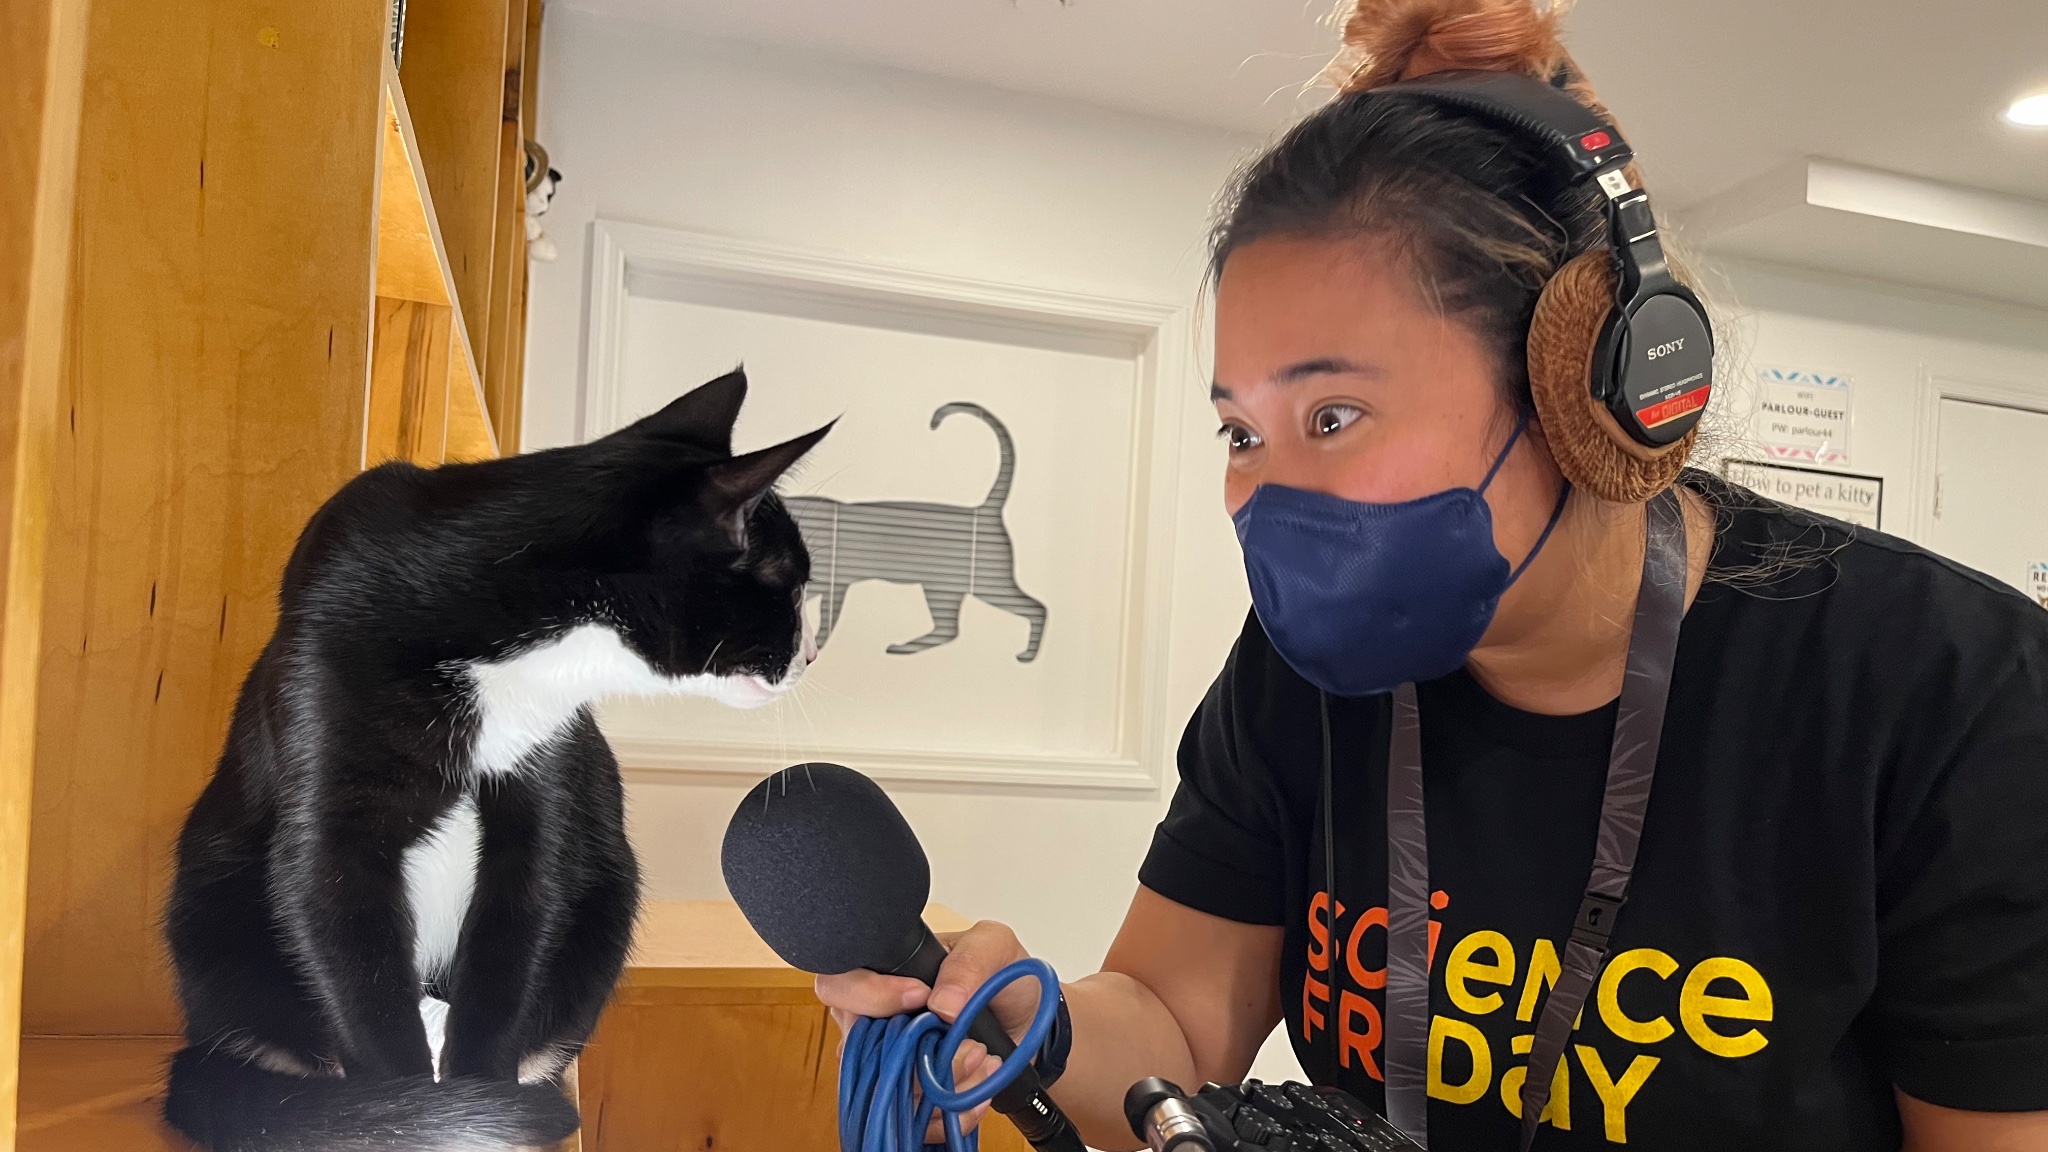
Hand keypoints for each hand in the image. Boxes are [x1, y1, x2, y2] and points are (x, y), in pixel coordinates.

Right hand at [815, 921, 1044, 1140]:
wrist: (1031, 1023)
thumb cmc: (1001, 978)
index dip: (869, 996)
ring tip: (984, 1060)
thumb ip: (969, 960)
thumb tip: (942, 1001)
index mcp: (882, 975)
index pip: (840, 986)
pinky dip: (954, 1107)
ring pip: (892, 1087)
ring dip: (945, 1080)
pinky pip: (917, 1119)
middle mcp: (877, 1023)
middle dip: (919, 1050)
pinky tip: (981, 1085)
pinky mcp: (915, 1099)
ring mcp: (893, 1064)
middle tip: (968, 1043)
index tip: (921, 997)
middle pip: (862, 1047)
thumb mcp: (994, 946)